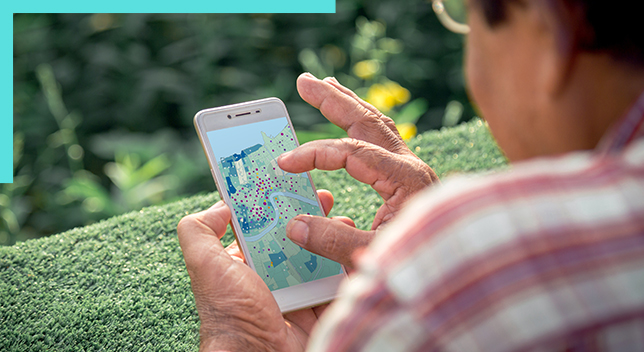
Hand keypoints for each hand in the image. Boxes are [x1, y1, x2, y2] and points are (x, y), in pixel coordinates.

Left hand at [177, 190, 340, 351]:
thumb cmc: (231, 312)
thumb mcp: (205, 265)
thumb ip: (199, 231)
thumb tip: (220, 205)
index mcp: (242, 262)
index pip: (262, 224)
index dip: (276, 202)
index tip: (293, 183)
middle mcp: (269, 275)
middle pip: (294, 235)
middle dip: (311, 214)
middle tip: (325, 198)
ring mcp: (296, 290)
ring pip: (318, 254)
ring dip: (332, 235)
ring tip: (343, 220)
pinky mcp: (319, 305)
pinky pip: (335, 280)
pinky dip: (345, 263)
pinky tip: (353, 246)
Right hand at [279, 73, 438, 269]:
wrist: (461, 271)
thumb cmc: (424, 265)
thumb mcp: (375, 256)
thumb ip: (334, 241)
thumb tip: (296, 225)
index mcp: (406, 179)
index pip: (352, 153)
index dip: (315, 154)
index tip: (286, 163)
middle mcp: (410, 167)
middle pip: (367, 121)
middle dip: (334, 100)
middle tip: (304, 82)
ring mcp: (411, 171)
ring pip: (377, 126)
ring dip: (350, 106)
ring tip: (327, 87)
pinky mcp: (409, 181)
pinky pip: (382, 143)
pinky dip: (362, 127)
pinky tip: (351, 123)